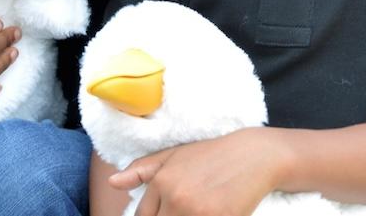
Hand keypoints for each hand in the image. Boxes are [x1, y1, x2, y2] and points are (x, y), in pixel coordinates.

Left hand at [109, 129, 281, 215]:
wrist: (252, 156)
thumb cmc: (211, 155)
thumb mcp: (173, 156)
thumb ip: (141, 170)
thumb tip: (113, 183)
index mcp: (162, 181)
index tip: (166, 211)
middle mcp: (176, 197)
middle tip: (180, 210)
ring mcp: (197, 211)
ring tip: (193, 209)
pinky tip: (206, 213)